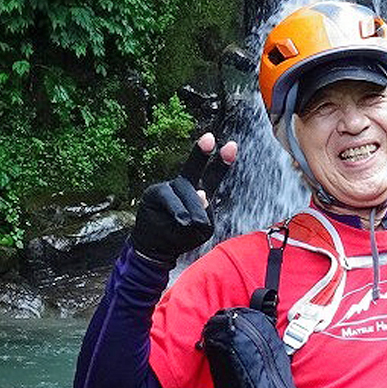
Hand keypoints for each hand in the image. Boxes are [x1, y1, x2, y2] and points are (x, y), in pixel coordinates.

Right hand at [131, 133, 237, 264]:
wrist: (155, 249)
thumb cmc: (181, 237)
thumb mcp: (201, 230)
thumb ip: (205, 213)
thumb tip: (202, 195)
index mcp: (200, 191)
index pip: (213, 176)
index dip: (222, 162)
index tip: (232, 145)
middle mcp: (184, 185)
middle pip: (194, 168)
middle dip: (201, 153)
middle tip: (209, 139)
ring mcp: (169, 188)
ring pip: (185, 188)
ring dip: (192, 206)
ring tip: (195, 223)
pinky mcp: (154, 194)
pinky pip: (169, 198)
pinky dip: (177, 209)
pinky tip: (183, 220)